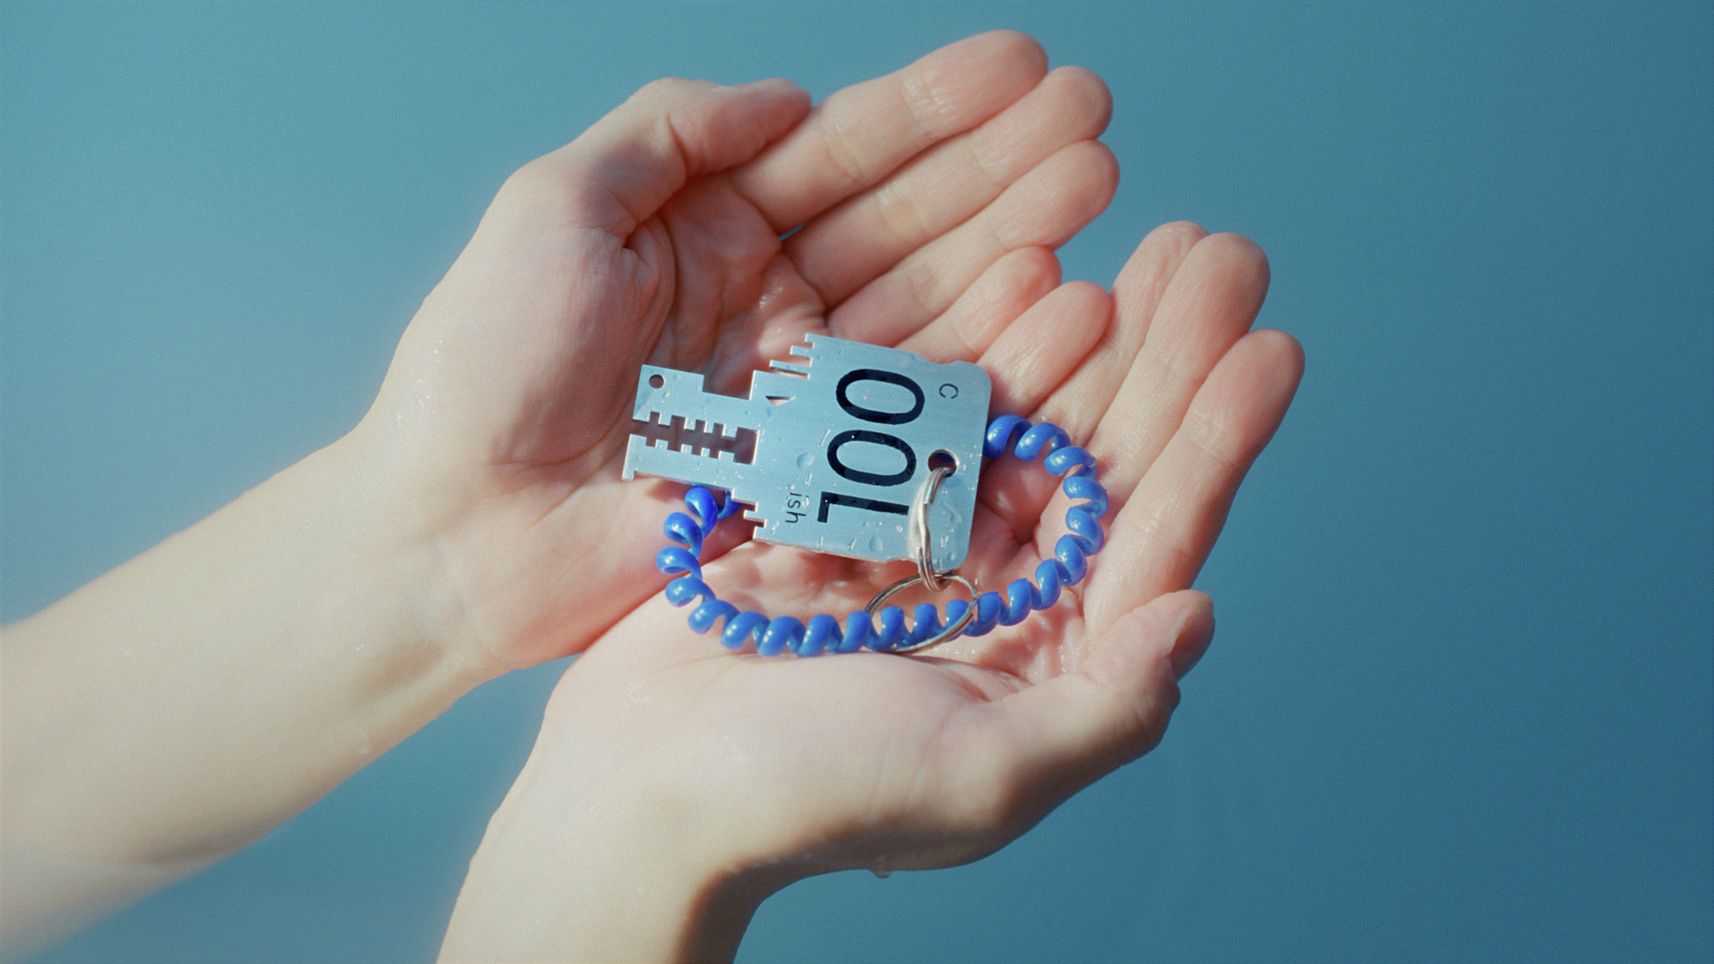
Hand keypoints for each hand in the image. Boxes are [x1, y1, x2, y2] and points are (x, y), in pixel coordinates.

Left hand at [364, 31, 1118, 677]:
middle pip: (907, 219)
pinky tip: (1053, 296)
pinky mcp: (815, 472)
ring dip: (1014, 242)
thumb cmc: (484, 362)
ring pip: (928, 302)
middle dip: (1000, 166)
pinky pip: (914, 406)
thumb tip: (788, 96)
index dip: (934, 110)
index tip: (1024, 65)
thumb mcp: (556, 206)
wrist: (457, 527)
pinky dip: (987, 354)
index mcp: (709, 228)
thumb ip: (672, 131)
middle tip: (1092, 117)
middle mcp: (769, 301)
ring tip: (1093, 185)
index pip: (843, 152)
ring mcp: (799, 390)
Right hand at [439, 223, 1302, 959]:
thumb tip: (1197, 611)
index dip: (1216, 439)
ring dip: (1085, 333)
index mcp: (1049, 657)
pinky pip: (920, 407)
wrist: (637, 780)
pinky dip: (971, 343)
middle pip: (1104, 456)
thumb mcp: (978, 777)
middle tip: (1223, 254)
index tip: (1269, 346)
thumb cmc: (801, 800)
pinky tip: (1021, 276)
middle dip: (1167, 356)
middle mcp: (1001, 594)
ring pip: (1023, 417)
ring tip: (1141, 244)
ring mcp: (922, 540)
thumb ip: (1104, 706)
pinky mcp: (844, 500)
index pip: (1154, 533)